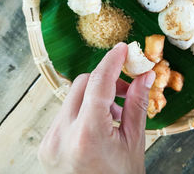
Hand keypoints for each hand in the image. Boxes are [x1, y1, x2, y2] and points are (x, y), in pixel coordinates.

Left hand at [38, 43, 155, 173]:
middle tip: (128, 88)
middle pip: (82, 84)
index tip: (122, 49)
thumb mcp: (134, 142)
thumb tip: (146, 76)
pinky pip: (66, 112)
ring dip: (95, 95)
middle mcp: (62, 135)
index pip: (98, 83)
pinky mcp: (47, 143)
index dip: (112, 62)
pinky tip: (100, 123)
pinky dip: (84, 109)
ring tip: (115, 114)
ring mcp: (51, 140)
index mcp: (87, 135)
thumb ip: (138, 105)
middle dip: (106, 80)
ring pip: (72, 96)